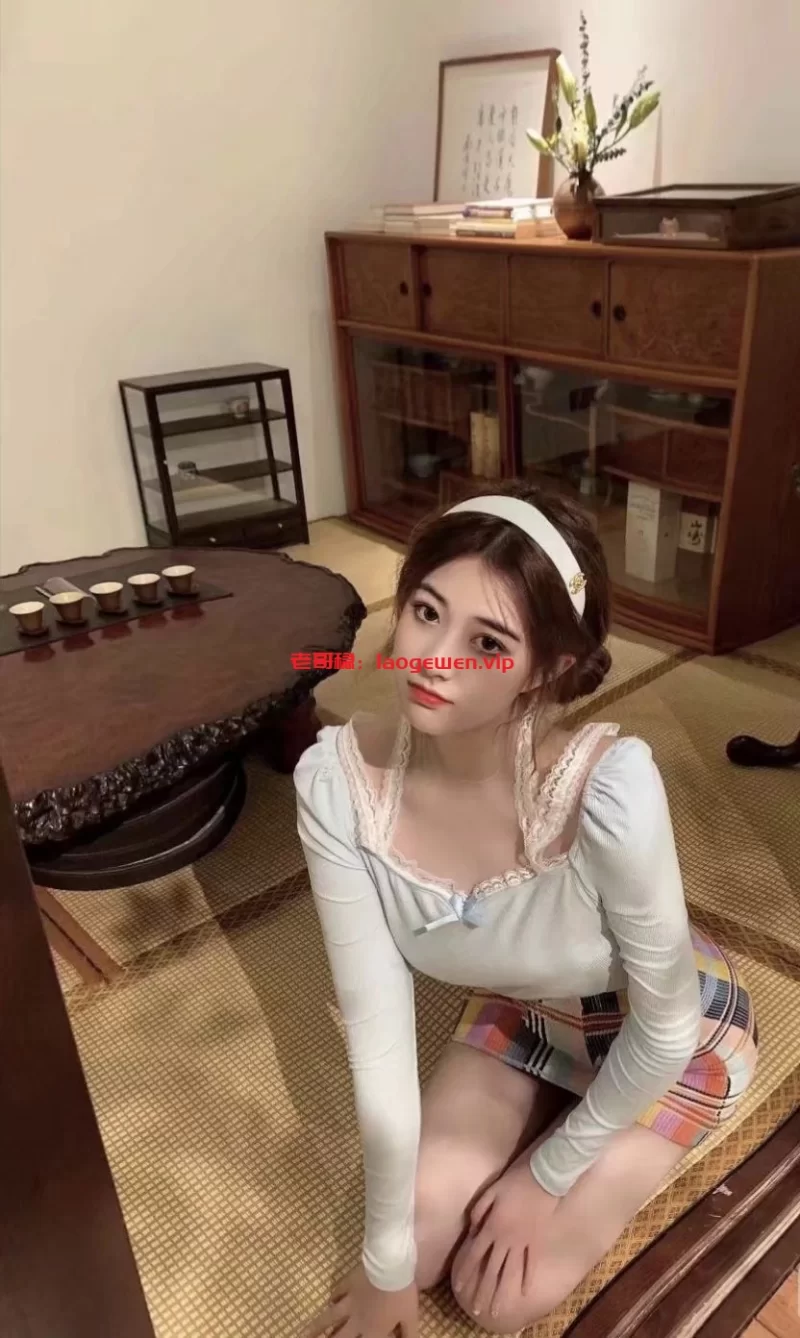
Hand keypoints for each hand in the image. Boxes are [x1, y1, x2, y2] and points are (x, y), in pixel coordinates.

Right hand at [301, 1262, 418, 1337]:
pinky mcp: (347, 1284)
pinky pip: (337, 1293)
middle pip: (339, 1337)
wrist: (389, 1265)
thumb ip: (410, 1335)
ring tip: (306, 1333)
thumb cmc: (401, 1294)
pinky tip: (329, 1301)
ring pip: (330, 1318)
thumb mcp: (411, 1317)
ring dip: (318, 1327)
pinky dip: (332, 1298)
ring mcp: (349, 1302)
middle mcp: (357, 1321)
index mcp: (373, 1331)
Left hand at [452, 1158, 558, 1320]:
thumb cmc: (515, 1182)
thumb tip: (473, 1228)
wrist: (544, 1178)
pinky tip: (523, 1293)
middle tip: (476, 1310)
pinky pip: (530, 1264)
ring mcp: (523, 1243)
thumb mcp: (491, 1190)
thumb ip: (479, 1210)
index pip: (475, 1254)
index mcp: (492, 1227)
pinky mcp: (537, 1242)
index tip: (459, 1288)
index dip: (466, 1271)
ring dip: (502, 1293)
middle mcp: (505, 1239)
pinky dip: (527, 1279)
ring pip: (510, 1273)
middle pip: (491, 1270)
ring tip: (497, 1310)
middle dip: (482, 1291)